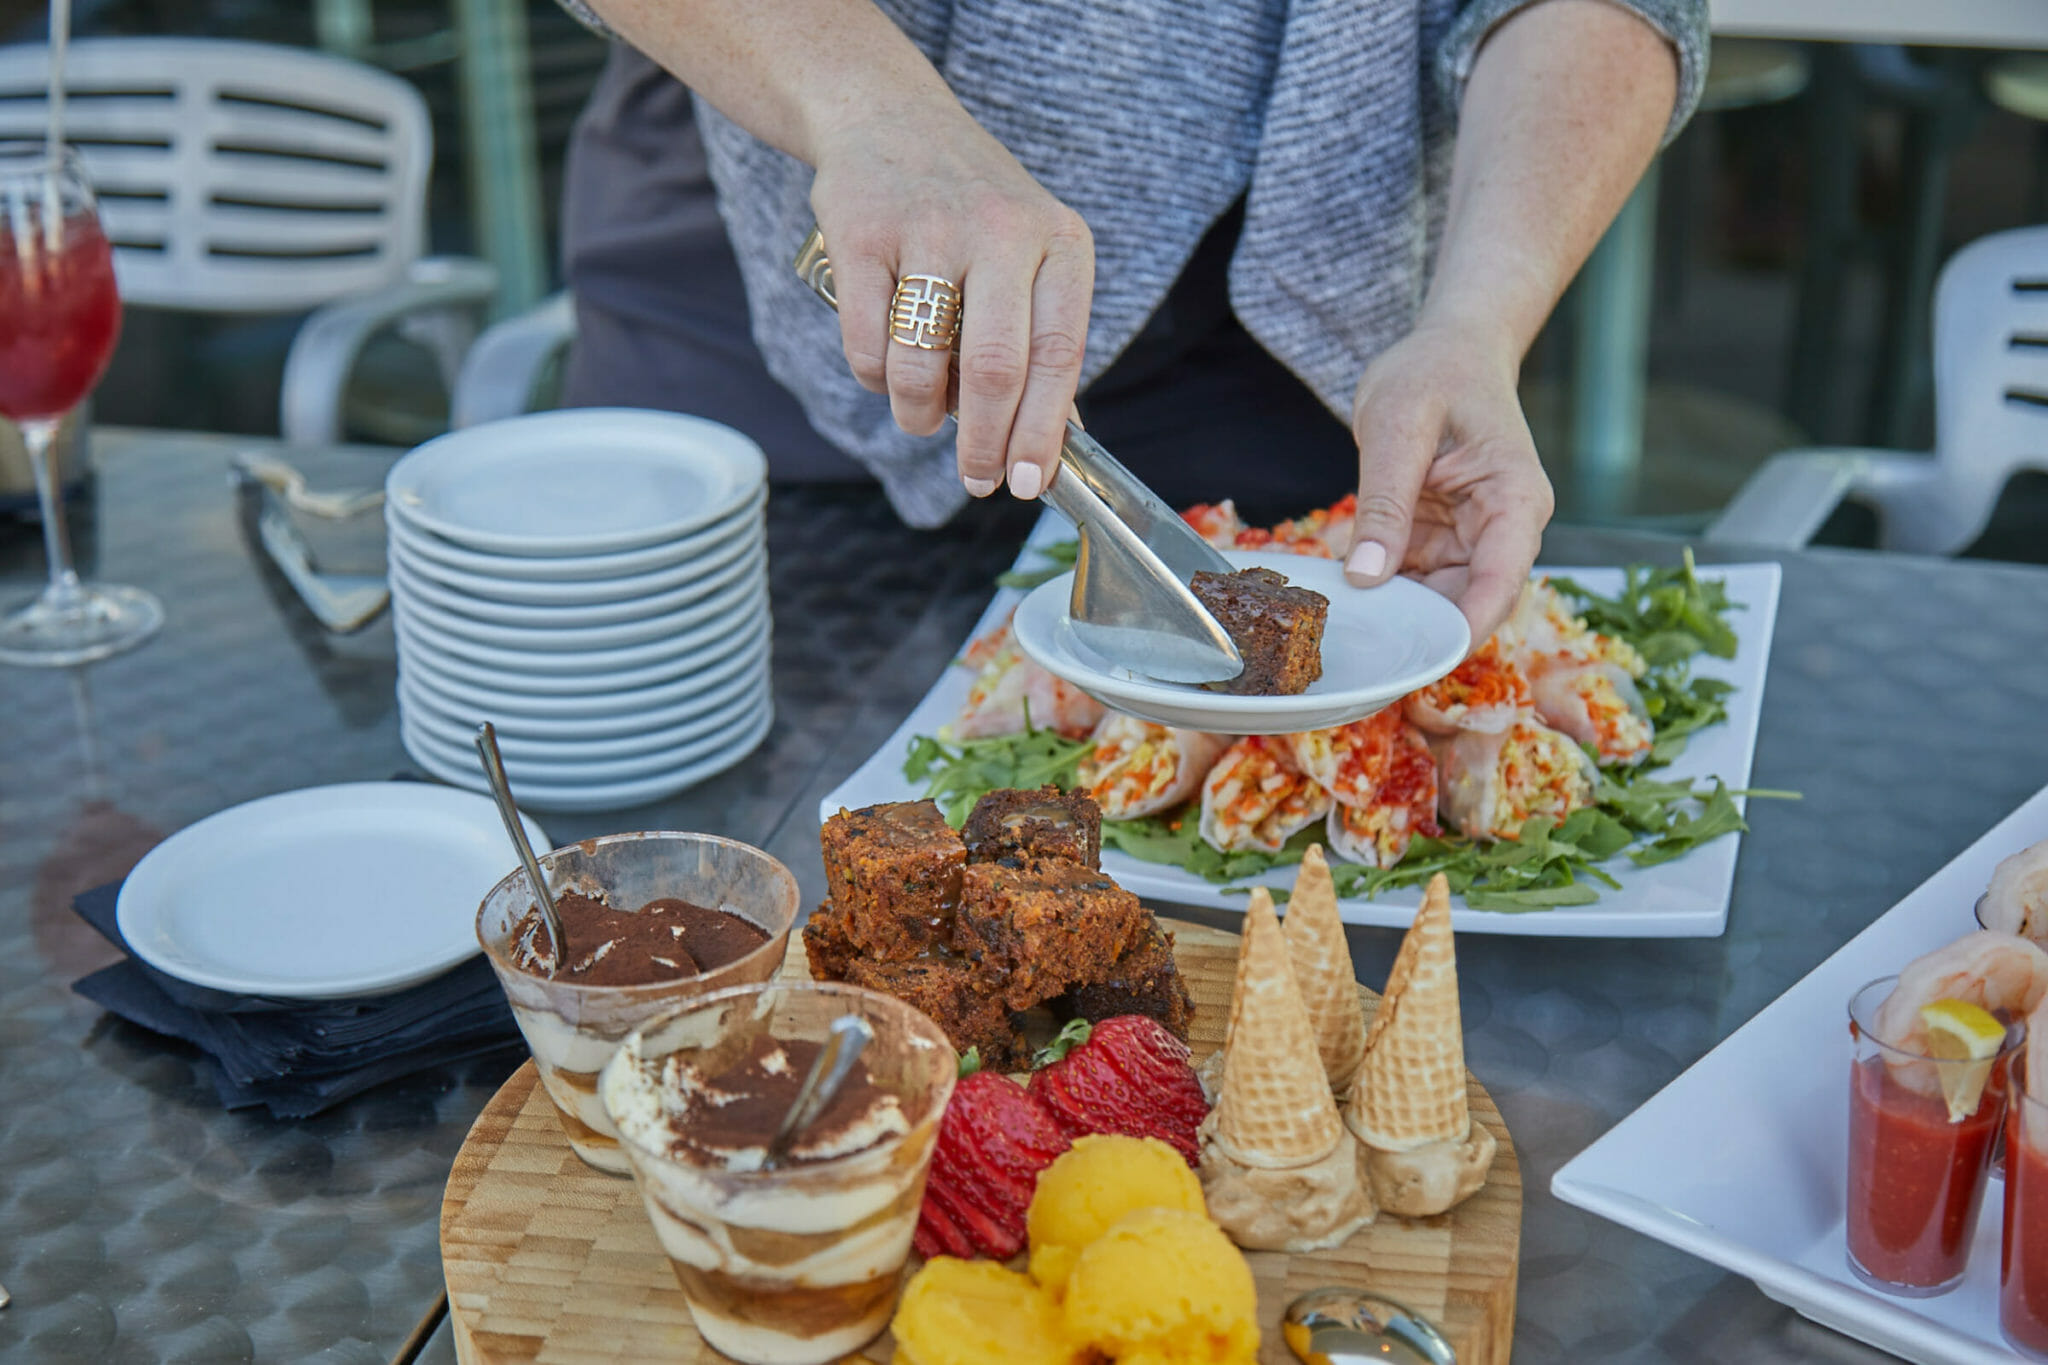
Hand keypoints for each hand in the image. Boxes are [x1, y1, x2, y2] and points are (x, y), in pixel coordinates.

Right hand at [809, 101, 1093, 501]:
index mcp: (1059, 242)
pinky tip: (887, 372)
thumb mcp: (1033, 256)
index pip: (1058, 355)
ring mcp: (929, 229)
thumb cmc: (974, 210)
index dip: (1042, 431)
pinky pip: (866, 345)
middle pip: (994, 369)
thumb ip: (1044, 340)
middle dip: (981, 443)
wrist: (890, 119)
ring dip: (919, 415)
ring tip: (921, 419)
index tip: (1027, 483)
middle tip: (975, 480)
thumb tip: (1055, 443)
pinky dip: (876, 379)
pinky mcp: (861, 235)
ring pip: (922, 364)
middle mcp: (1002, 230)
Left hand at [1342, 319, 1553, 645]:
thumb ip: (1383, 502)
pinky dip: (1385, 590)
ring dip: (1399, 614)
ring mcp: (1473, 536)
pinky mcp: (1442, 537)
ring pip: (1439, 599)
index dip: (1462, 631)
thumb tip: (1366, 576)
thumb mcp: (1397, 428)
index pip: (1499, 584)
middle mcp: (1503, 528)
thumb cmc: (1435, 371)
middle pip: (1469, 603)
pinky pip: (1417, 579)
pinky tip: (1347, 600)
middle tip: (1363, 655)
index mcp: (1514, 501)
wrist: (1449, 347)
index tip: (1419, 663)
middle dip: (1421, 630)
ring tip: (1347, 629)